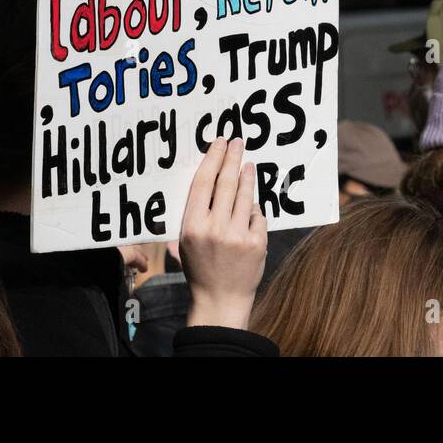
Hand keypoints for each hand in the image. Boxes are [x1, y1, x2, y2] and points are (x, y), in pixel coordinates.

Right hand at [179, 136, 266, 330]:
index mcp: (192, 226)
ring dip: (248, 176)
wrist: (220, 300)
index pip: (203, 183)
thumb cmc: (200, 269)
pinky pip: (257, 216)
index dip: (213, 159)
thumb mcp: (184, 243)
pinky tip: (252, 204)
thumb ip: (191, 216)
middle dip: (233, 158)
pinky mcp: (256, 243)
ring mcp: (237, 235)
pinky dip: (254, 209)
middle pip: (226, 183)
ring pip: (245, 196)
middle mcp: (214, 228)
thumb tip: (201, 182)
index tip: (220, 143)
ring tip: (249, 164)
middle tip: (238, 142)